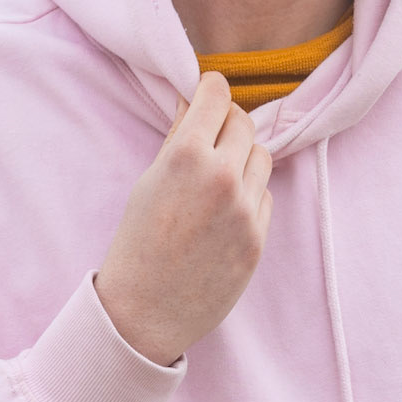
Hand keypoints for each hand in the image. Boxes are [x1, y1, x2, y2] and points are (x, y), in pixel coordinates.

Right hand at [93, 72, 273, 365]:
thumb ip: (177, 139)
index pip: (217, 95)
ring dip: (243, 158)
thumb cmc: (137, 243)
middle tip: (211, 135)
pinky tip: (223, 212)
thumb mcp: (148, 182)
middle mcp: (223, 176)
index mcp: (187, 155)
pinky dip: (250, 194)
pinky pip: (265, 195)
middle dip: (227, 123)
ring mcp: (246, 209)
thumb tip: (194, 101)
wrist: (144, 311)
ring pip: (261, 157)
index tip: (208, 92)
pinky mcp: (259, 237)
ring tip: (216, 178)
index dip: (211, 90)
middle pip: (244, 123)